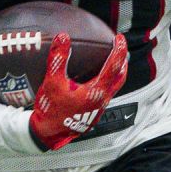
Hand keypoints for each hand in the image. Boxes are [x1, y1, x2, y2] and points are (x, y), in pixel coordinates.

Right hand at [29, 32, 128, 150]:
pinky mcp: (93, 113)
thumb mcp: (52, 82)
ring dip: (116, 73)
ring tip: (111, 61)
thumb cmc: (51, 110)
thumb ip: (58, 59)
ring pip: (114, 87)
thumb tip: (63, 37)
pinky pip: (105, 94)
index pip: (114, 66)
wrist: (47, 134)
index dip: (119, 50)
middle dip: (122, 61)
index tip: (120, 38)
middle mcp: (102, 100)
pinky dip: (106, 82)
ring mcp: (99, 108)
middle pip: (120, 77)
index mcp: (96, 92)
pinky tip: (96, 79)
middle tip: (120, 48)